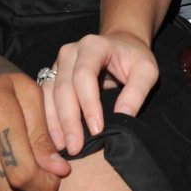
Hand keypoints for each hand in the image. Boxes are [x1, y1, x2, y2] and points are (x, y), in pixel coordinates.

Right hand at [44, 30, 158, 155]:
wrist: (121, 43)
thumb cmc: (134, 58)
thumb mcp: (146, 70)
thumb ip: (137, 91)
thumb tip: (122, 116)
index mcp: (93, 46)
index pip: (84, 75)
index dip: (88, 104)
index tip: (97, 130)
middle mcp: (70, 52)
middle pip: (64, 87)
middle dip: (69, 120)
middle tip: (75, 147)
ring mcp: (59, 63)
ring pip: (50, 94)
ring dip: (54, 122)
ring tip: (63, 146)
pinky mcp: (53, 75)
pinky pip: (45, 97)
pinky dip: (48, 118)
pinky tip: (55, 138)